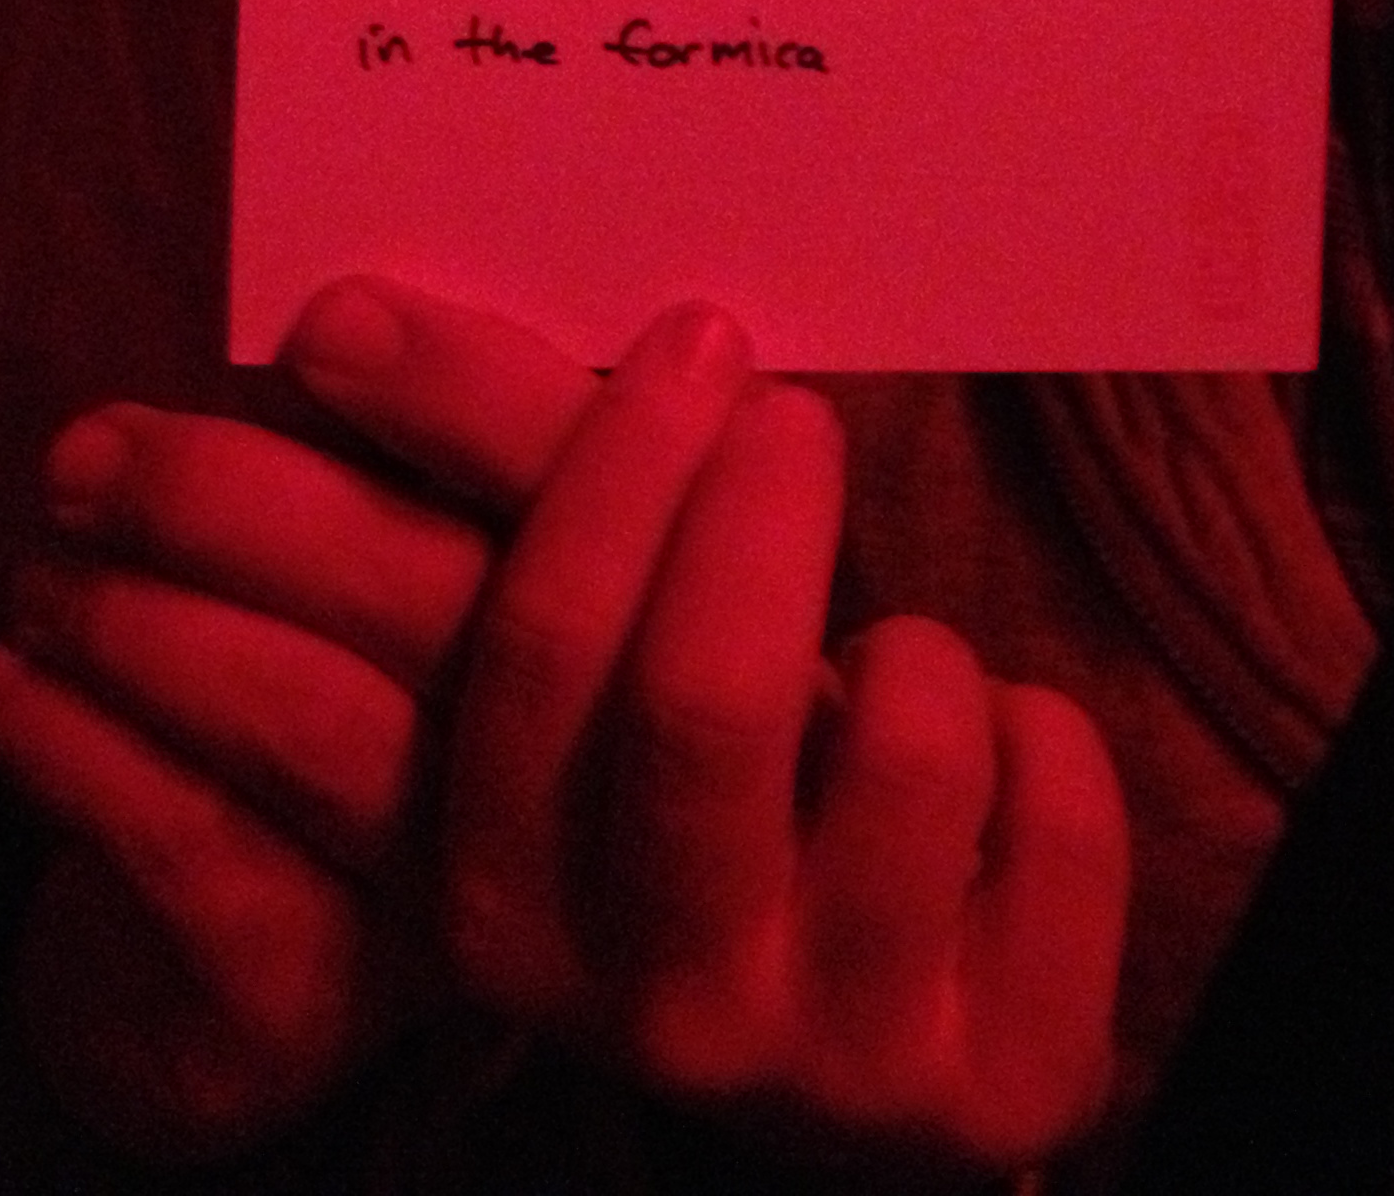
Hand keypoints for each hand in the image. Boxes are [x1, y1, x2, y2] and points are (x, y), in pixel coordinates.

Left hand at [0, 285, 623, 1152]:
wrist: (191, 985)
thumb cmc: (292, 694)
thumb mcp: (355, 555)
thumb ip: (383, 457)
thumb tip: (330, 322)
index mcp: (615, 631)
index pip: (584, 493)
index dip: (473, 400)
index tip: (325, 324)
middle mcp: (575, 781)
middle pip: (452, 608)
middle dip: (246, 503)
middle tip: (89, 455)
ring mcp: (456, 904)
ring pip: (318, 727)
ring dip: (146, 625)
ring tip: (40, 575)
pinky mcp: (317, 1003)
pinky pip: (197, 850)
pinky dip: (79, 750)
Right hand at [290, 282, 1132, 1172]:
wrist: (884, 1078)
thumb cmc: (718, 813)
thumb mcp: (600, 688)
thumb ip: (496, 495)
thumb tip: (338, 314)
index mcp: (503, 911)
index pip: (520, 661)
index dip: (611, 467)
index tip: (654, 341)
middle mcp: (649, 1012)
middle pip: (703, 695)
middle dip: (754, 501)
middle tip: (767, 398)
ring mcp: (833, 1059)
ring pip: (907, 747)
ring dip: (914, 649)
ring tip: (891, 667)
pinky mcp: (1002, 1079)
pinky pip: (1054, 801)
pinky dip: (1037, 733)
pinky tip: (991, 769)